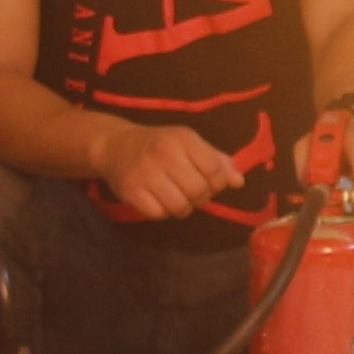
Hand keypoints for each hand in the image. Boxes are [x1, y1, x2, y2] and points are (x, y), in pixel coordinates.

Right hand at [91, 123, 241, 224]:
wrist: (115, 145)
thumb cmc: (159, 144)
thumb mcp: (189, 143)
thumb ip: (216, 160)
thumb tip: (238, 182)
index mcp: (183, 139)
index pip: (215, 171)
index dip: (218, 183)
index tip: (209, 181)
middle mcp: (164, 154)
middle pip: (199, 192)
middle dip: (200, 197)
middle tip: (189, 189)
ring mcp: (145, 173)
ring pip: (180, 207)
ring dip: (182, 207)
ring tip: (174, 195)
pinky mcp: (131, 191)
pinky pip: (159, 214)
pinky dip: (161, 211)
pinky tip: (156, 198)